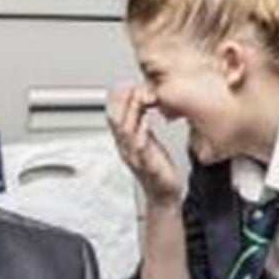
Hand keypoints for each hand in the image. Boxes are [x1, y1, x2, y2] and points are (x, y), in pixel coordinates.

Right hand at [106, 85, 182, 206]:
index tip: (126, 85)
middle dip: (122, 102)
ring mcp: (135, 158)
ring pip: (125, 134)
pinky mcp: (147, 167)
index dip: (117, 99)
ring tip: (139, 101)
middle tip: (132, 88)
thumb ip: (140, 122)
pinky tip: (145, 126)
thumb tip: (139, 101)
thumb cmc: (156, 167)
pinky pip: (140, 151)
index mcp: (126, 141)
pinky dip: (141, 137)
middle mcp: (127, 148)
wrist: (164, 193)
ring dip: (131, 115)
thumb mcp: (146, 140)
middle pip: (115, 121)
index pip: (114, 116)